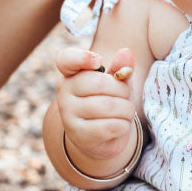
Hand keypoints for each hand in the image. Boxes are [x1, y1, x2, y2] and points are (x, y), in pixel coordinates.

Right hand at [55, 46, 136, 161]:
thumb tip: (126, 52)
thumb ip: (121, 68)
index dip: (81, 57)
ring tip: (126, 112)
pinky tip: (120, 126)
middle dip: (123, 91)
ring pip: (108, 106)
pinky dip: (123, 126)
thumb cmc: (109, 103)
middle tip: (126, 97)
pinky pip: (109, 126)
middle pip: (100, 83)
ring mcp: (68, 114)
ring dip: (127, 110)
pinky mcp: (78, 135)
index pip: (66, 59)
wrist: (102, 138)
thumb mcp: (117, 84)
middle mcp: (64, 92)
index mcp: (71, 74)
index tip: (98, 60)